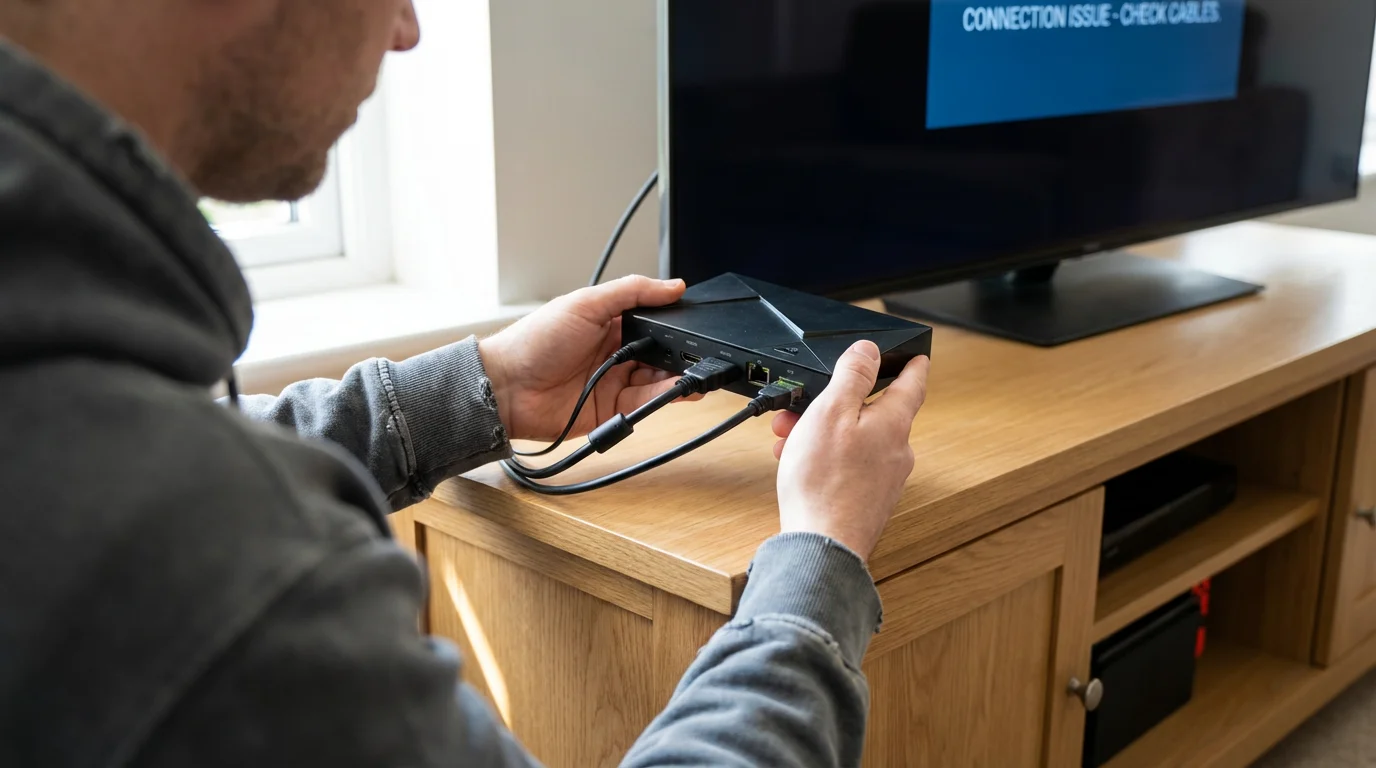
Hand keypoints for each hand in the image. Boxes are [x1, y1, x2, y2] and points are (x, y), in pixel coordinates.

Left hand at [479, 276, 689, 441]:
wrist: (506, 387)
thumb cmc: (534, 341)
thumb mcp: (585, 303)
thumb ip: (632, 292)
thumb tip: (673, 286)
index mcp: (609, 322)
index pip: (652, 320)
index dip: (671, 321)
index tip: (692, 320)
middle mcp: (614, 352)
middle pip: (659, 352)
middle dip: (678, 352)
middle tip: (697, 350)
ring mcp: (613, 381)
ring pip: (657, 379)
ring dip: (677, 376)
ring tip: (695, 372)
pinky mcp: (612, 409)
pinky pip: (645, 403)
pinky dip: (664, 397)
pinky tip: (677, 390)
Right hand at [771, 342, 929, 560]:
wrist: (822, 547)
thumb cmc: (824, 483)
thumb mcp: (831, 412)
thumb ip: (852, 376)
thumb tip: (869, 350)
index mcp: (893, 424)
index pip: (913, 383)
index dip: (911, 363)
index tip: (914, 354)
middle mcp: (897, 452)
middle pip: (874, 411)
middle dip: (837, 402)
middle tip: (805, 404)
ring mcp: (884, 479)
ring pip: (856, 440)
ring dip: (824, 431)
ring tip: (790, 437)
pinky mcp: (867, 501)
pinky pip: (849, 466)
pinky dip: (826, 457)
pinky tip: (798, 465)